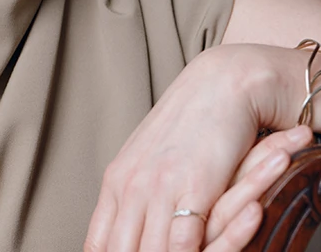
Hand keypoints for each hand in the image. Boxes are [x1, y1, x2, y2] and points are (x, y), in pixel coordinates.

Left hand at [83, 46, 309, 250]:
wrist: (221, 86)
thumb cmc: (191, 128)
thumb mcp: (153, 162)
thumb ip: (138, 197)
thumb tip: (127, 228)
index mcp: (117, 181)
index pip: (99, 245)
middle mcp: (131, 185)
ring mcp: (159, 187)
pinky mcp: (192, 188)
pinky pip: (182, 243)